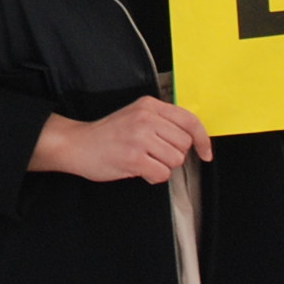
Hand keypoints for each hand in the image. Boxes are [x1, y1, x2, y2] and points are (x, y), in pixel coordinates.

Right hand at [32, 96, 210, 183]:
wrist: (77, 144)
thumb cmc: (108, 134)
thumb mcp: (136, 115)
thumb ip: (162, 121)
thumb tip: (192, 137)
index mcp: (150, 105)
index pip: (190, 120)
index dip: (203, 139)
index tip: (206, 153)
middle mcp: (147, 118)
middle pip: (184, 144)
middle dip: (174, 155)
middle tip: (154, 155)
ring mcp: (140, 137)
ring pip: (176, 160)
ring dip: (163, 166)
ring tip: (144, 161)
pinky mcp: (134, 158)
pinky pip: (162, 174)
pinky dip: (153, 177)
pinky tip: (139, 169)